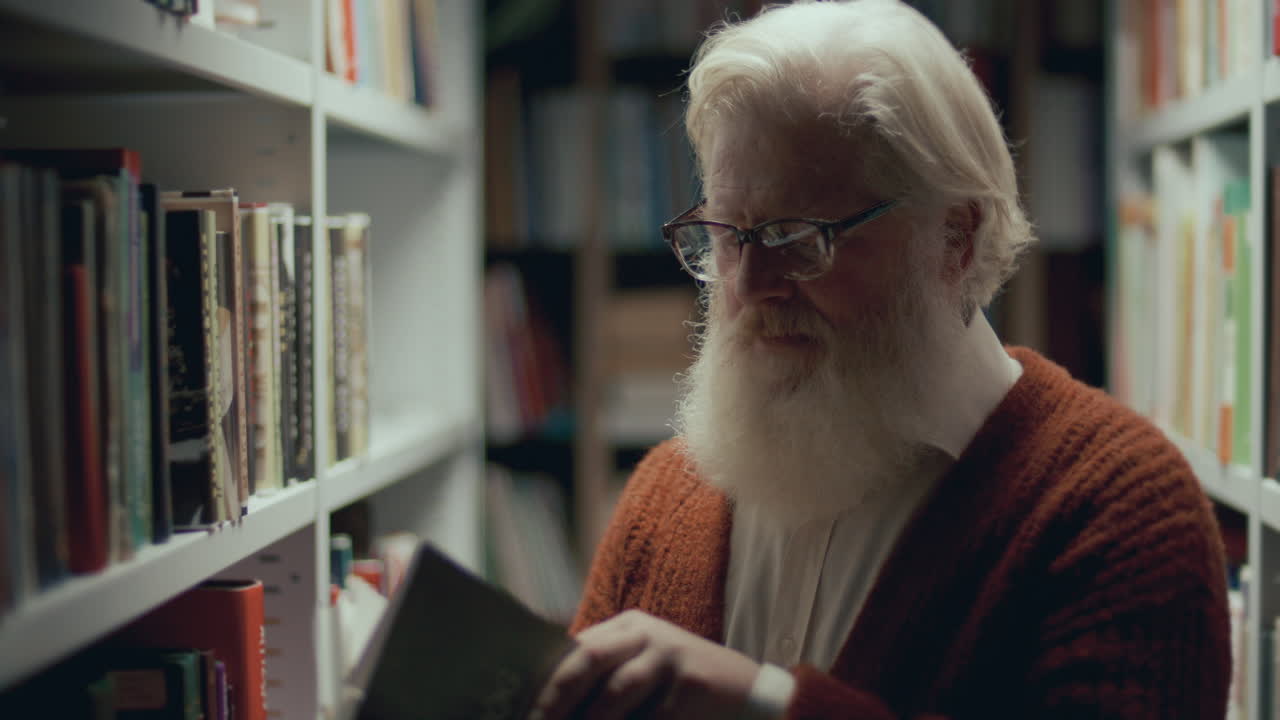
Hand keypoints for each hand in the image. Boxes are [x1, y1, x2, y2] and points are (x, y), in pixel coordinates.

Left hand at [530, 609, 759, 719]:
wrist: (748, 695)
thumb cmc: (681, 689)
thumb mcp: (642, 671)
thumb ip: (603, 680)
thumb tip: (550, 706)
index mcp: (626, 627)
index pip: (575, 648)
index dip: (546, 680)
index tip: (522, 709)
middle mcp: (645, 633)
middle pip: (589, 657)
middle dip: (557, 695)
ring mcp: (669, 656)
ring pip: (616, 691)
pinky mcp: (691, 684)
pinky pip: (651, 716)